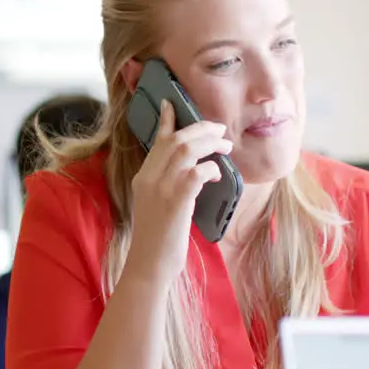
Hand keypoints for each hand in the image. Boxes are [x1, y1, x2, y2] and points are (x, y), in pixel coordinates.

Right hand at [125, 100, 232, 287]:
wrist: (148, 265)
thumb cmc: (156, 241)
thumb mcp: (154, 206)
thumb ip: (164, 186)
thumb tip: (190, 172)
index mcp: (143, 178)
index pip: (156, 141)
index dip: (166, 120)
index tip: (172, 103)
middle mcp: (149, 178)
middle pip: (176, 140)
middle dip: (201, 129)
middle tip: (219, 130)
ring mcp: (161, 188)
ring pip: (186, 150)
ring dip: (210, 144)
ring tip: (226, 146)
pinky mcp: (176, 201)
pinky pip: (197, 172)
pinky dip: (211, 168)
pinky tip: (218, 173)